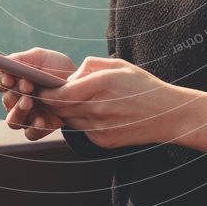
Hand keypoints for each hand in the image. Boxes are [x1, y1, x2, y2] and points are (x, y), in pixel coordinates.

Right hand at [0, 47, 75, 140]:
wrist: (82, 86)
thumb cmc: (58, 69)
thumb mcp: (41, 58)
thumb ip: (21, 59)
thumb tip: (1, 64)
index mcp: (16, 81)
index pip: (0, 82)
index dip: (2, 81)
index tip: (9, 78)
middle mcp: (18, 100)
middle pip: (6, 101)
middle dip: (14, 93)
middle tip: (28, 87)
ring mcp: (28, 116)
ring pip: (13, 121)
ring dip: (18, 111)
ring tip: (29, 102)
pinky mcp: (39, 129)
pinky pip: (30, 133)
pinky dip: (33, 128)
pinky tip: (41, 121)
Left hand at [33, 56, 180, 148]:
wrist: (166, 115)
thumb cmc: (142, 85)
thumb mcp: (118, 64)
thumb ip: (90, 65)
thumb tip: (70, 78)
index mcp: (102, 85)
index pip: (61, 93)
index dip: (46, 92)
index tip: (41, 87)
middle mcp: (98, 108)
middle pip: (61, 108)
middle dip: (51, 102)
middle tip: (45, 94)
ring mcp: (100, 128)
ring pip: (69, 120)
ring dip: (65, 111)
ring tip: (70, 101)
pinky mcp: (102, 141)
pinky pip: (82, 130)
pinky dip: (81, 121)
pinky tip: (93, 112)